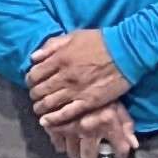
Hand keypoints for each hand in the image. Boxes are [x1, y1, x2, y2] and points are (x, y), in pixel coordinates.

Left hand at [23, 29, 127, 150]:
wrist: (127, 52)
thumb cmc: (101, 41)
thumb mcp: (74, 36)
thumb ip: (52, 45)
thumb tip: (34, 57)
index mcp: (60, 58)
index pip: (35, 73)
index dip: (30, 79)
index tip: (32, 82)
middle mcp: (65, 76)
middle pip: (40, 90)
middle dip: (34, 94)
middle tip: (35, 96)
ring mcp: (76, 90)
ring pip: (49, 103)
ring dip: (40, 107)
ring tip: (39, 108)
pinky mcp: (88, 102)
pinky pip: (66, 113)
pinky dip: (54, 119)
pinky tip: (46, 121)